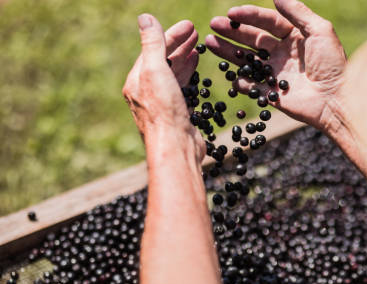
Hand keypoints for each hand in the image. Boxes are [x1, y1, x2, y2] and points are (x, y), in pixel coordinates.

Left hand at [123, 15, 203, 161]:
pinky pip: (182, 90)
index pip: (153, 50)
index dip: (171, 36)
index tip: (189, 25)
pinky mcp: (177, 116)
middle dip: (178, 45)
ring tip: (196, 48)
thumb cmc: (164, 111)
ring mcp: (163, 105)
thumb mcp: (156, 71)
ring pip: (173, 76)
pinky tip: (196, 72)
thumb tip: (145, 18)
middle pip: (163, 62)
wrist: (176, 148)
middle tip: (195, 32)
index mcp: (137, 81)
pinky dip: (189, 77)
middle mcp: (147, 93)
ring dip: (184, 60)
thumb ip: (152, 45)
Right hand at [205, 0, 346, 129]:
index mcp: (295, 36)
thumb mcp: (321, 31)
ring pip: (247, 60)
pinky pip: (252, 87)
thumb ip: (298, 12)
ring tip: (210, 43)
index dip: (249, 16)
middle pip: (253, 39)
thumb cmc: (333, 64)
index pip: (268, 22)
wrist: (337, 100)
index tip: (231, 13)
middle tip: (214, 25)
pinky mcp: (273, 94)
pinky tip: (231, 76)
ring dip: (228, 52)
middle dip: (232, 32)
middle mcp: (283, 53)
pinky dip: (241, 82)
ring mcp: (276, 74)